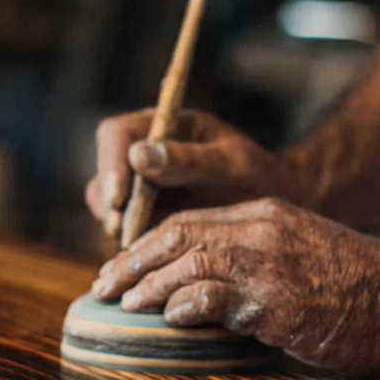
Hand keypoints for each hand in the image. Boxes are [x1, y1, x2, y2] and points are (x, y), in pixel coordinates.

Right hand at [86, 110, 286, 237]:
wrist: (274, 200)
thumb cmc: (258, 175)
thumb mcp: (231, 163)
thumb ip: (188, 159)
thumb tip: (138, 155)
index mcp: (164, 124)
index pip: (117, 134)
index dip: (111, 164)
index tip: (121, 199)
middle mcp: (145, 150)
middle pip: (105, 169)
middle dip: (109, 201)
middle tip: (123, 231)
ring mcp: (141, 181)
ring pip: (105, 200)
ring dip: (115, 222)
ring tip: (137, 244)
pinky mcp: (144, 210)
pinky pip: (120, 224)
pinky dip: (126, 239)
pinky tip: (145, 254)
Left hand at [91, 199, 379, 372]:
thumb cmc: (358, 289)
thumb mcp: (300, 256)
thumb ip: (251, 263)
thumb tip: (198, 293)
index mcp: (265, 215)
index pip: (188, 222)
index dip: (146, 246)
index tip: (120, 268)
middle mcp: (261, 230)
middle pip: (177, 234)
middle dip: (133, 261)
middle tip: (102, 285)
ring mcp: (269, 262)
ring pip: (189, 262)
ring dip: (149, 285)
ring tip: (124, 304)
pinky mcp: (278, 299)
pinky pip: (216, 295)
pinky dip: (186, 304)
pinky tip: (170, 318)